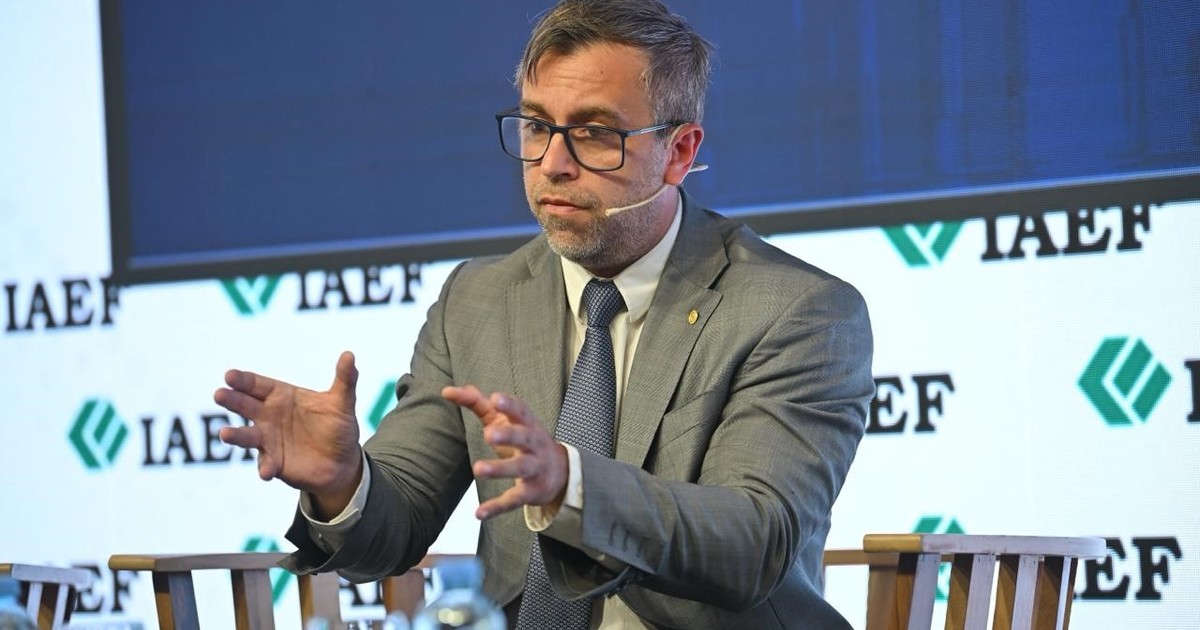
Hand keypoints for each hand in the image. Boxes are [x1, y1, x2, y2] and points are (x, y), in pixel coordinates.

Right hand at [214, 351, 362, 516]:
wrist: (343, 461)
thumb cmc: (338, 426)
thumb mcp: (342, 403)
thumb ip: (345, 380)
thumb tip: (349, 355)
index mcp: (282, 396)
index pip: (258, 385)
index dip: (244, 380)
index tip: (230, 376)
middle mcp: (269, 416)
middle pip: (246, 405)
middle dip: (232, 400)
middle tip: (219, 394)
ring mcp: (269, 440)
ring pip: (248, 436)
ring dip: (237, 435)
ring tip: (225, 434)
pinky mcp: (274, 462)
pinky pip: (266, 464)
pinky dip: (265, 467)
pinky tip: (266, 471)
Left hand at [442, 385, 568, 519]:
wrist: (559, 473)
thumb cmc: (524, 440)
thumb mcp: (505, 421)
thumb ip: (478, 404)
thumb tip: (448, 391)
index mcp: (528, 424)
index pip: (521, 411)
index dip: (510, 405)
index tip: (495, 398)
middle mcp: (535, 445)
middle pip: (524, 438)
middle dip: (509, 436)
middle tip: (488, 434)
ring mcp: (534, 469)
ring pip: (519, 468)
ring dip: (500, 469)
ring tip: (478, 469)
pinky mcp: (530, 492)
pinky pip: (514, 499)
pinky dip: (497, 507)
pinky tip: (479, 513)